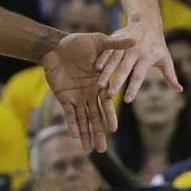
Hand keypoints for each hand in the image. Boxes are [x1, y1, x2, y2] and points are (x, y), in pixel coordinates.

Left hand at [41, 32, 136, 151]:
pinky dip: (72, 126)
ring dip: (86, 134)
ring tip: (90, 150)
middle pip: (95, 117)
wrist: (56, 45)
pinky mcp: (64, 98)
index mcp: (100, 84)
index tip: (114, 129)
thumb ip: (116, 44)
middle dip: (98, 133)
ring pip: (83, 120)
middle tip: (102, 150)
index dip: (109, 116)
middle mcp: (89, 94)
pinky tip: (75, 137)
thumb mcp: (99, 42)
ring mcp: (76, 97)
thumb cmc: (77, 43)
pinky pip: (69, 115)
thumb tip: (134, 40)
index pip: (107, 104)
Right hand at [94, 19, 183, 103]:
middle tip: (110, 94)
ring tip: (99, 84)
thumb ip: (170, 75)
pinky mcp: (115, 39)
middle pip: (125, 68)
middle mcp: (134, 51)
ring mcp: (124, 44)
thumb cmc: (157, 45)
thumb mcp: (166, 59)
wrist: (147, 22)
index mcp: (146, 58)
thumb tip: (179, 90)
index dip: (133, 88)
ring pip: (113, 60)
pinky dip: (101, 58)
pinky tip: (95, 68)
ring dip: (106, 72)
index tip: (127, 100)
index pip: (139, 76)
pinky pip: (107, 50)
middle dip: (117, 81)